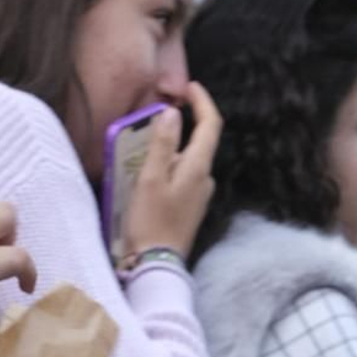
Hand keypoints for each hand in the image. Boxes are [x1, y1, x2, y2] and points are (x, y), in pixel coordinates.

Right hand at [122, 82, 222, 263]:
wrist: (155, 268)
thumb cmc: (150, 222)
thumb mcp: (151, 178)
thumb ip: (162, 142)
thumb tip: (173, 112)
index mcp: (199, 167)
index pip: (210, 124)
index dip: (202, 102)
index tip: (188, 89)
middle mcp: (205, 180)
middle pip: (199, 143)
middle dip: (182, 128)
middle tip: (156, 122)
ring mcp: (199, 198)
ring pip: (189, 163)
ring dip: (172, 152)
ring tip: (145, 154)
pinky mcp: (190, 212)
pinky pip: (183, 181)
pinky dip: (170, 171)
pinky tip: (151, 180)